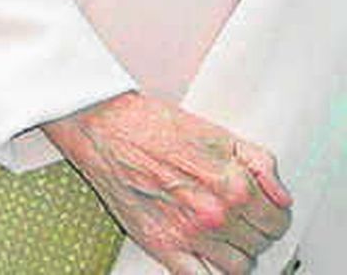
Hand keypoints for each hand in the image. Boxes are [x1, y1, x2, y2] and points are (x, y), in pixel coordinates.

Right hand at [45, 91, 290, 274]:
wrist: (104, 128)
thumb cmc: (152, 126)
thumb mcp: (216, 133)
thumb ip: (259, 162)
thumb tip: (282, 196)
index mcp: (232, 183)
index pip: (278, 220)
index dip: (272, 214)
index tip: (262, 209)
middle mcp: (216, 213)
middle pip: (261, 244)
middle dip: (253, 230)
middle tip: (236, 216)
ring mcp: (191, 235)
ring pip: (240, 268)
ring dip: (236, 253)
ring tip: (220, 233)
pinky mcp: (165, 248)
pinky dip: (211, 273)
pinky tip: (205, 257)